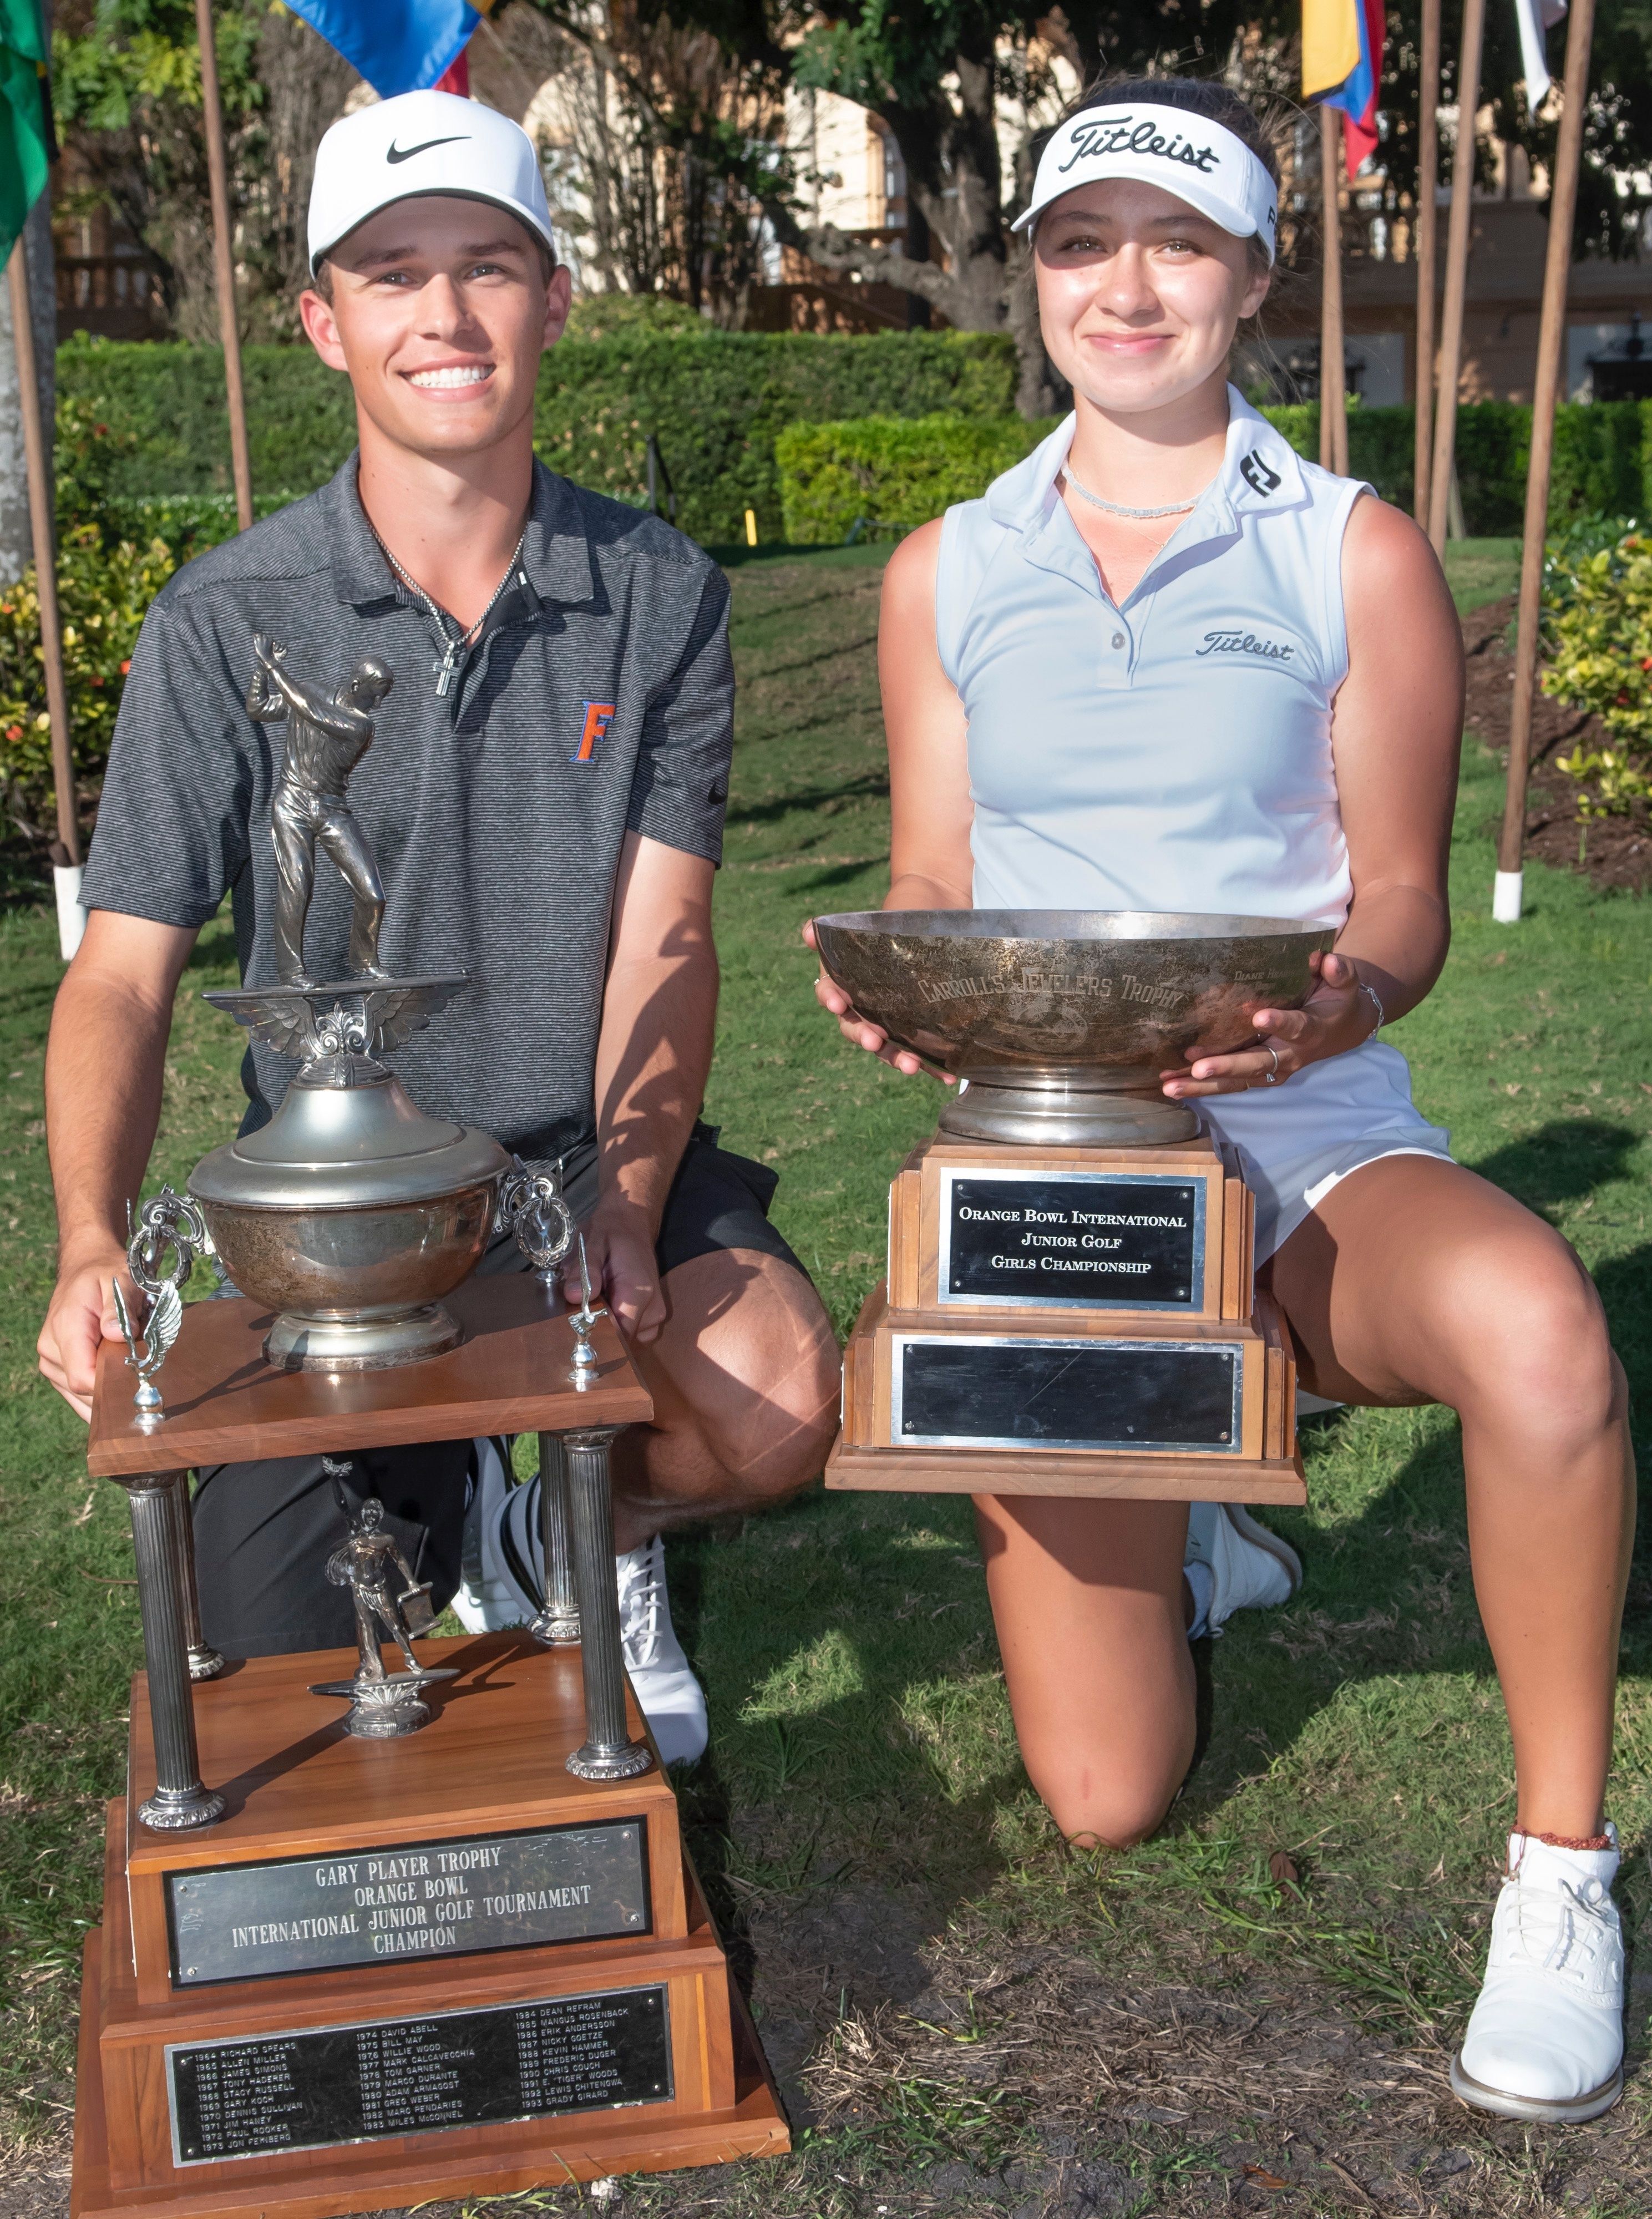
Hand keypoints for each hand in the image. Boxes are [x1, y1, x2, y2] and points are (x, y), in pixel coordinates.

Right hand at [38, 1244, 132, 1421]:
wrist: (86, 1267)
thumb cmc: (106, 1275)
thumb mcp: (121, 1281)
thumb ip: (118, 1309)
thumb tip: (117, 1334)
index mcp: (65, 1329)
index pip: (82, 1378)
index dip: (110, 1385)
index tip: (139, 1381)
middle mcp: (51, 1350)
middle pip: (84, 1392)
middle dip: (113, 1389)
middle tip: (142, 1374)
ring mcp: (51, 1362)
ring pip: (82, 1398)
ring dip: (106, 1389)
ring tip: (125, 1365)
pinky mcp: (56, 1368)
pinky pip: (78, 1394)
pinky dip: (98, 1391)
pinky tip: (113, 1376)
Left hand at [564, 1207, 666, 1344]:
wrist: (631, 1222)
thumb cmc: (610, 1233)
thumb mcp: (591, 1245)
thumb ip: (584, 1271)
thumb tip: (573, 1297)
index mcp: (638, 1292)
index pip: (618, 1335)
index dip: (595, 1337)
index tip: (574, 1333)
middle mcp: (653, 1309)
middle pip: (621, 1341)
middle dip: (599, 1332)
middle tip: (578, 1314)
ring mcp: (657, 1314)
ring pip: (627, 1340)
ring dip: (608, 1328)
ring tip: (594, 1305)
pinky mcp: (654, 1315)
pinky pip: (634, 1333)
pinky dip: (618, 1325)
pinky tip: (607, 1306)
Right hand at [802, 918, 955, 1083]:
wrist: (939, 906)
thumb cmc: (900, 911)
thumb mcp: (874, 918)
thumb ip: (842, 929)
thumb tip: (808, 931)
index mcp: (847, 979)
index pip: (831, 993)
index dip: (832, 1000)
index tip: (839, 1003)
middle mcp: (866, 1003)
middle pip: (856, 1027)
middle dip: (864, 1036)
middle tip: (875, 1042)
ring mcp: (893, 1016)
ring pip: (887, 1045)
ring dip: (895, 1058)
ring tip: (911, 1067)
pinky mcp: (921, 1025)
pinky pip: (923, 1051)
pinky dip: (934, 1067)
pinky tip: (949, 1078)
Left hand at [1160, 950, 1377, 1101]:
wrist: (1342, 1030)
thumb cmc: (1336, 999)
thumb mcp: (1344, 982)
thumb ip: (1338, 971)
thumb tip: (1325, 960)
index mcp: (1311, 1030)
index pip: (1297, 1027)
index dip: (1279, 1022)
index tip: (1258, 1017)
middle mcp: (1290, 1055)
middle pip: (1258, 1064)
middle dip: (1227, 1067)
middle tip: (1198, 1068)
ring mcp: (1273, 1069)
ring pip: (1238, 1082)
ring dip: (1204, 1086)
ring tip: (1171, 1086)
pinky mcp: (1258, 1075)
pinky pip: (1229, 1084)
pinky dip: (1201, 1087)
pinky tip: (1171, 1085)